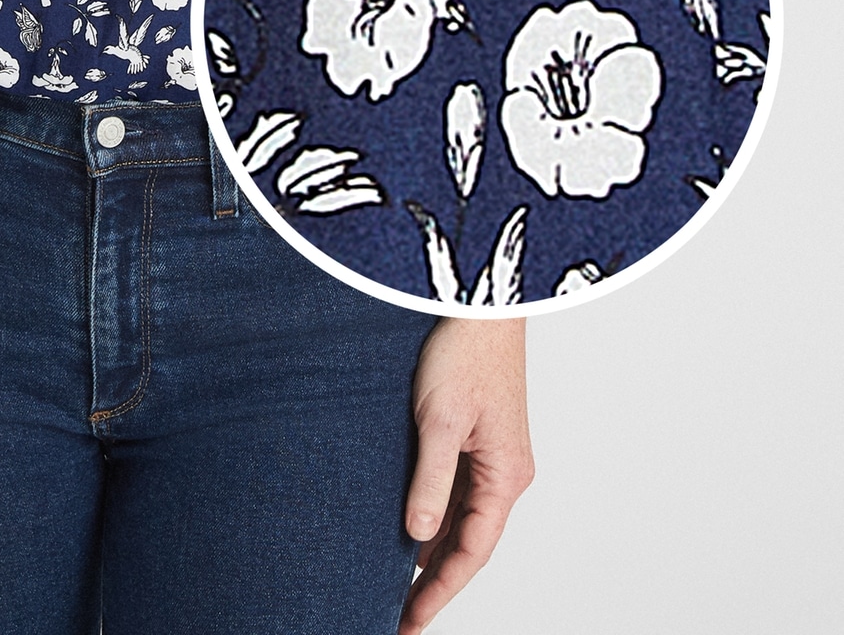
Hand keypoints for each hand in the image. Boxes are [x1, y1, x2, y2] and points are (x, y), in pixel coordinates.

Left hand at [398, 317, 533, 632]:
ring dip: (434, 550)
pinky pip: (458, 489)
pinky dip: (435, 515)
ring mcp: (493, 455)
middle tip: (398, 614)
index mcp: (505, 475)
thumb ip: (430, 480)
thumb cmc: (464, 349)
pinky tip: (409, 529)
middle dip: (435, 580)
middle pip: (469, 541)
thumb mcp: (439, 418)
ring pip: (462, 517)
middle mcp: (505, 472)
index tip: (409, 621)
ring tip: (396, 584)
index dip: (440, 590)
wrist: (479, 299)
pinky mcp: (477, 436)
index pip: (472, 552)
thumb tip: (417, 537)